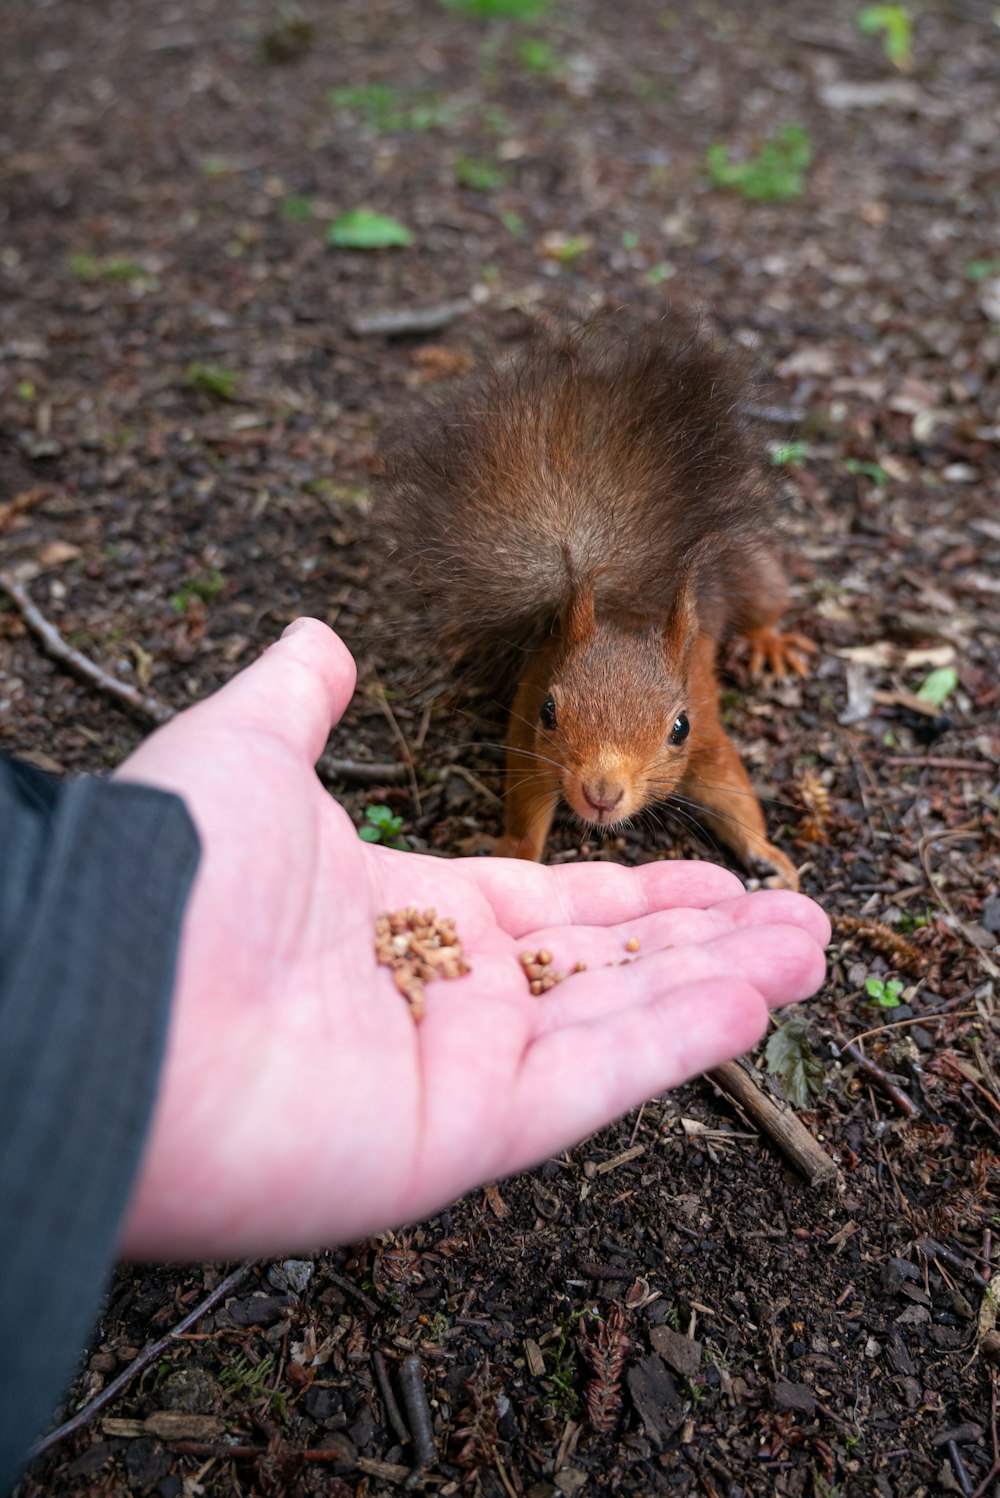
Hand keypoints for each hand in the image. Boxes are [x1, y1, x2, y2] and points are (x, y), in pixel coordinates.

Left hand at [116, 620, 829, 1259]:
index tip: (717, 870)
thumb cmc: (170, 872)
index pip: (550, 908)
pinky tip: (754, 1002)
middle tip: (802, 922)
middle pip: (604, 970)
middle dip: (705, 942)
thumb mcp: (242, 748)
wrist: (99, 991)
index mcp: (402, 916)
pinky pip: (590, 1083)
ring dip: (720, 987)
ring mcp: (451, 1071)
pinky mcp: (457, 1135)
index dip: (639, 890)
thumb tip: (316, 638)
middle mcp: (436, 998)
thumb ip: (296, 696)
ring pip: (617, 1024)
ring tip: (810, 951)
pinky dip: (676, 1044)